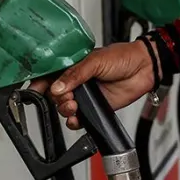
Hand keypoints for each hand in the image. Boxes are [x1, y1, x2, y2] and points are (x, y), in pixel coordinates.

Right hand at [30, 41, 154, 129]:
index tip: (35, 90)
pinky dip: (74, 122)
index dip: (40, 83)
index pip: (50, 75)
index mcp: (73, 66)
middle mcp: (76, 81)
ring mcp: (85, 96)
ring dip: (65, 110)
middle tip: (66, 98)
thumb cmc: (123, 58)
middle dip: (56, 99)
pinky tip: (76, 119)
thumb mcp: (95, 61)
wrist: (144, 69)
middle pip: (54, 95)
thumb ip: (75, 74)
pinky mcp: (94, 108)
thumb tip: (57, 87)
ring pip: (64, 107)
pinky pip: (79, 119)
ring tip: (73, 106)